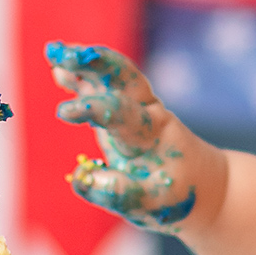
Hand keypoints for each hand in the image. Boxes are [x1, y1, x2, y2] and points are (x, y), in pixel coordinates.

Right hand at [46, 42, 213, 233]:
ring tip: (54, 51)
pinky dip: (83, 76)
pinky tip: (58, 69)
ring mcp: (135, 108)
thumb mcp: (155, 203)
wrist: (201, 183)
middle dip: (97, 62)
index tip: (64, 113)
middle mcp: (146, 112)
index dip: (94, 109)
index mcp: (153, 134)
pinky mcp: (124, 112)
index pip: (122, 113)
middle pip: (124, 78)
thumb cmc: (177, 195)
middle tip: (65, 54)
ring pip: (114, 76)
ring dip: (86, 62)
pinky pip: (104, 88)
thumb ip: (121, 193)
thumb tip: (81, 178)